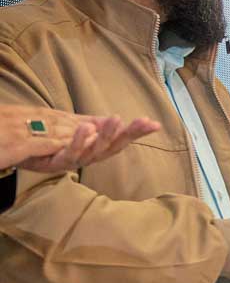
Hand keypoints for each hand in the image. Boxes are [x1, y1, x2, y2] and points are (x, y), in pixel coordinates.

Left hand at [0, 105, 159, 171]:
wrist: (21, 150)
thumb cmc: (53, 140)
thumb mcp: (78, 127)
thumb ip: (96, 124)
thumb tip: (121, 121)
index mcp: (95, 148)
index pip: (121, 140)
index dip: (137, 133)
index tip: (154, 123)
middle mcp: (88, 157)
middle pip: (112, 147)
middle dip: (127, 134)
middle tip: (140, 121)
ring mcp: (73, 161)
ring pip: (94, 152)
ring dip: (106, 136)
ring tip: (115, 120)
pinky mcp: (55, 163)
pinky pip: (69, 154)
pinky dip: (79, 141)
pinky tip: (85, 127)